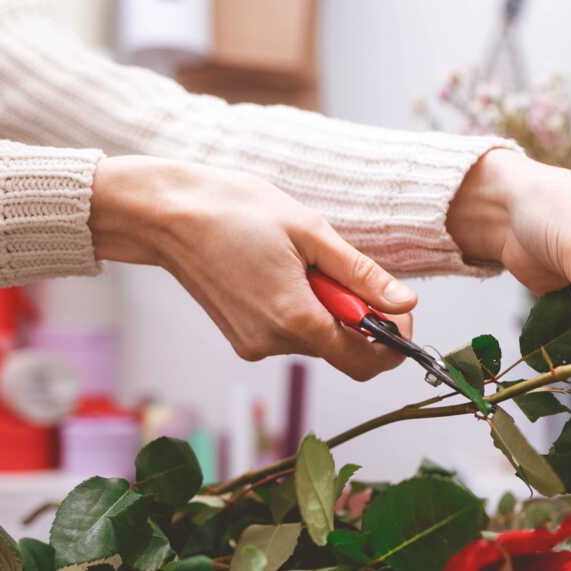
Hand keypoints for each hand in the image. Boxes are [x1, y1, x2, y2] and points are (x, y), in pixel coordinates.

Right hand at [88, 155, 415, 379]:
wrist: (166, 214)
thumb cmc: (236, 211)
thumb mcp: (311, 232)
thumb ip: (361, 275)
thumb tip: (404, 302)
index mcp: (296, 319)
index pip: (366, 359)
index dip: (393, 339)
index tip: (398, 308)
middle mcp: (274, 343)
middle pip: (342, 348)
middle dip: (356, 314)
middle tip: (339, 268)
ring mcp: (254, 344)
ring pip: (316, 338)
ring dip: (325, 306)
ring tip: (299, 261)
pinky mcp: (242, 338)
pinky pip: (290, 332)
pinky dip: (300, 308)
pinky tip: (279, 271)